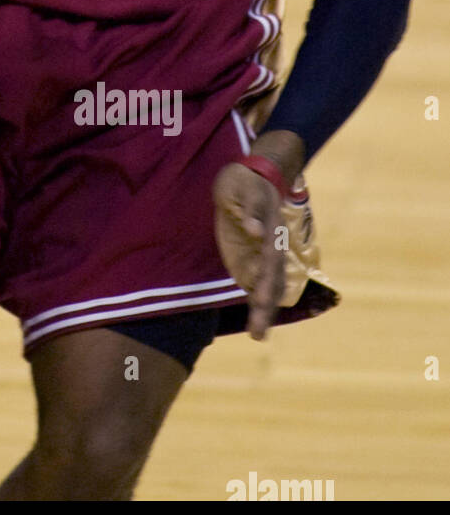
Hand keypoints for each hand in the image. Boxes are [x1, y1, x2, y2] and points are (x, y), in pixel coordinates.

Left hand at [213, 162, 285, 340]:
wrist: (252, 177)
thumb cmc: (244, 182)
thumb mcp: (242, 187)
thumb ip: (249, 209)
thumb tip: (254, 229)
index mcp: (269, 230)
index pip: (269, 259)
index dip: (266, 280)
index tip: (262, 300)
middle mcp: (271, 247)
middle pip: (272, 280)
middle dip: (265, 305)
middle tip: (258, 332)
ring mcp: (263, 255)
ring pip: (268, 286)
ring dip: (264, 310)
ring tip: (258, 336)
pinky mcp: (252, 258)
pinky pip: (258, 284)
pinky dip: (258, 303)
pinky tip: (256, 326)